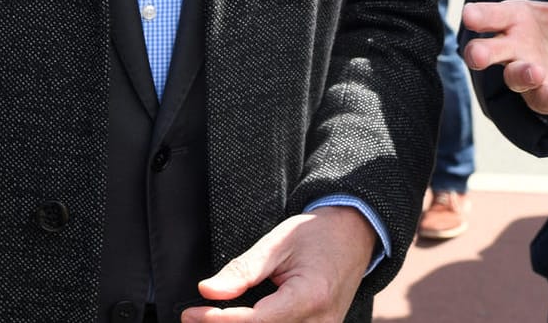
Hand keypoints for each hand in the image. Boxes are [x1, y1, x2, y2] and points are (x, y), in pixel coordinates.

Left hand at [183, 206, 373, 321]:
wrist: (355, 234)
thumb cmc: (319, 234)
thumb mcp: (277, 243)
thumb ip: (243, 270)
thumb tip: (209, 291)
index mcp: (309, 297)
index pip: (254, 322)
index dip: (217, 321)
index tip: (192, 313)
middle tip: (197, 318)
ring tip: (217, 319)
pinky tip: (244, 320)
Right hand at [460, 0, 547, 115]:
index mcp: (516, 19)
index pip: (492, 15)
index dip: (479, 15)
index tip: (468, 15)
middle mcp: (515, 47)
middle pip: (488, 51)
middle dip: (480, 53)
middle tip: (477, 54)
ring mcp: (527, 74)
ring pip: (514, 78)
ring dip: (521, 75)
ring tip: (536, 71)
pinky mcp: (544, 97)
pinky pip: (545, 100)